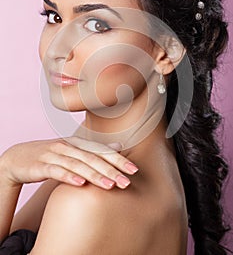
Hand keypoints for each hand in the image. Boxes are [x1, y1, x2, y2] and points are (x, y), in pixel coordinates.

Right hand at [0, 137, 138, 189]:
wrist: (18, 157)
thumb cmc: (50, 156)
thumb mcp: (73, 151)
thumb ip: (94, 150)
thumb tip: (118, 147)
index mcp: (77, 143)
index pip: (101, 151)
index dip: (118, 160)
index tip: (134, 170)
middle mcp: (68, 146)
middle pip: (92, 158)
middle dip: (111, 170)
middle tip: (127, 182)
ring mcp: (54, 154)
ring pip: (77, 164)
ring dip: (95, 175)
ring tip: (110, 185)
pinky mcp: (41, 165)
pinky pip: (56, 171)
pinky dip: (69, 176)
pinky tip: (80, 184)